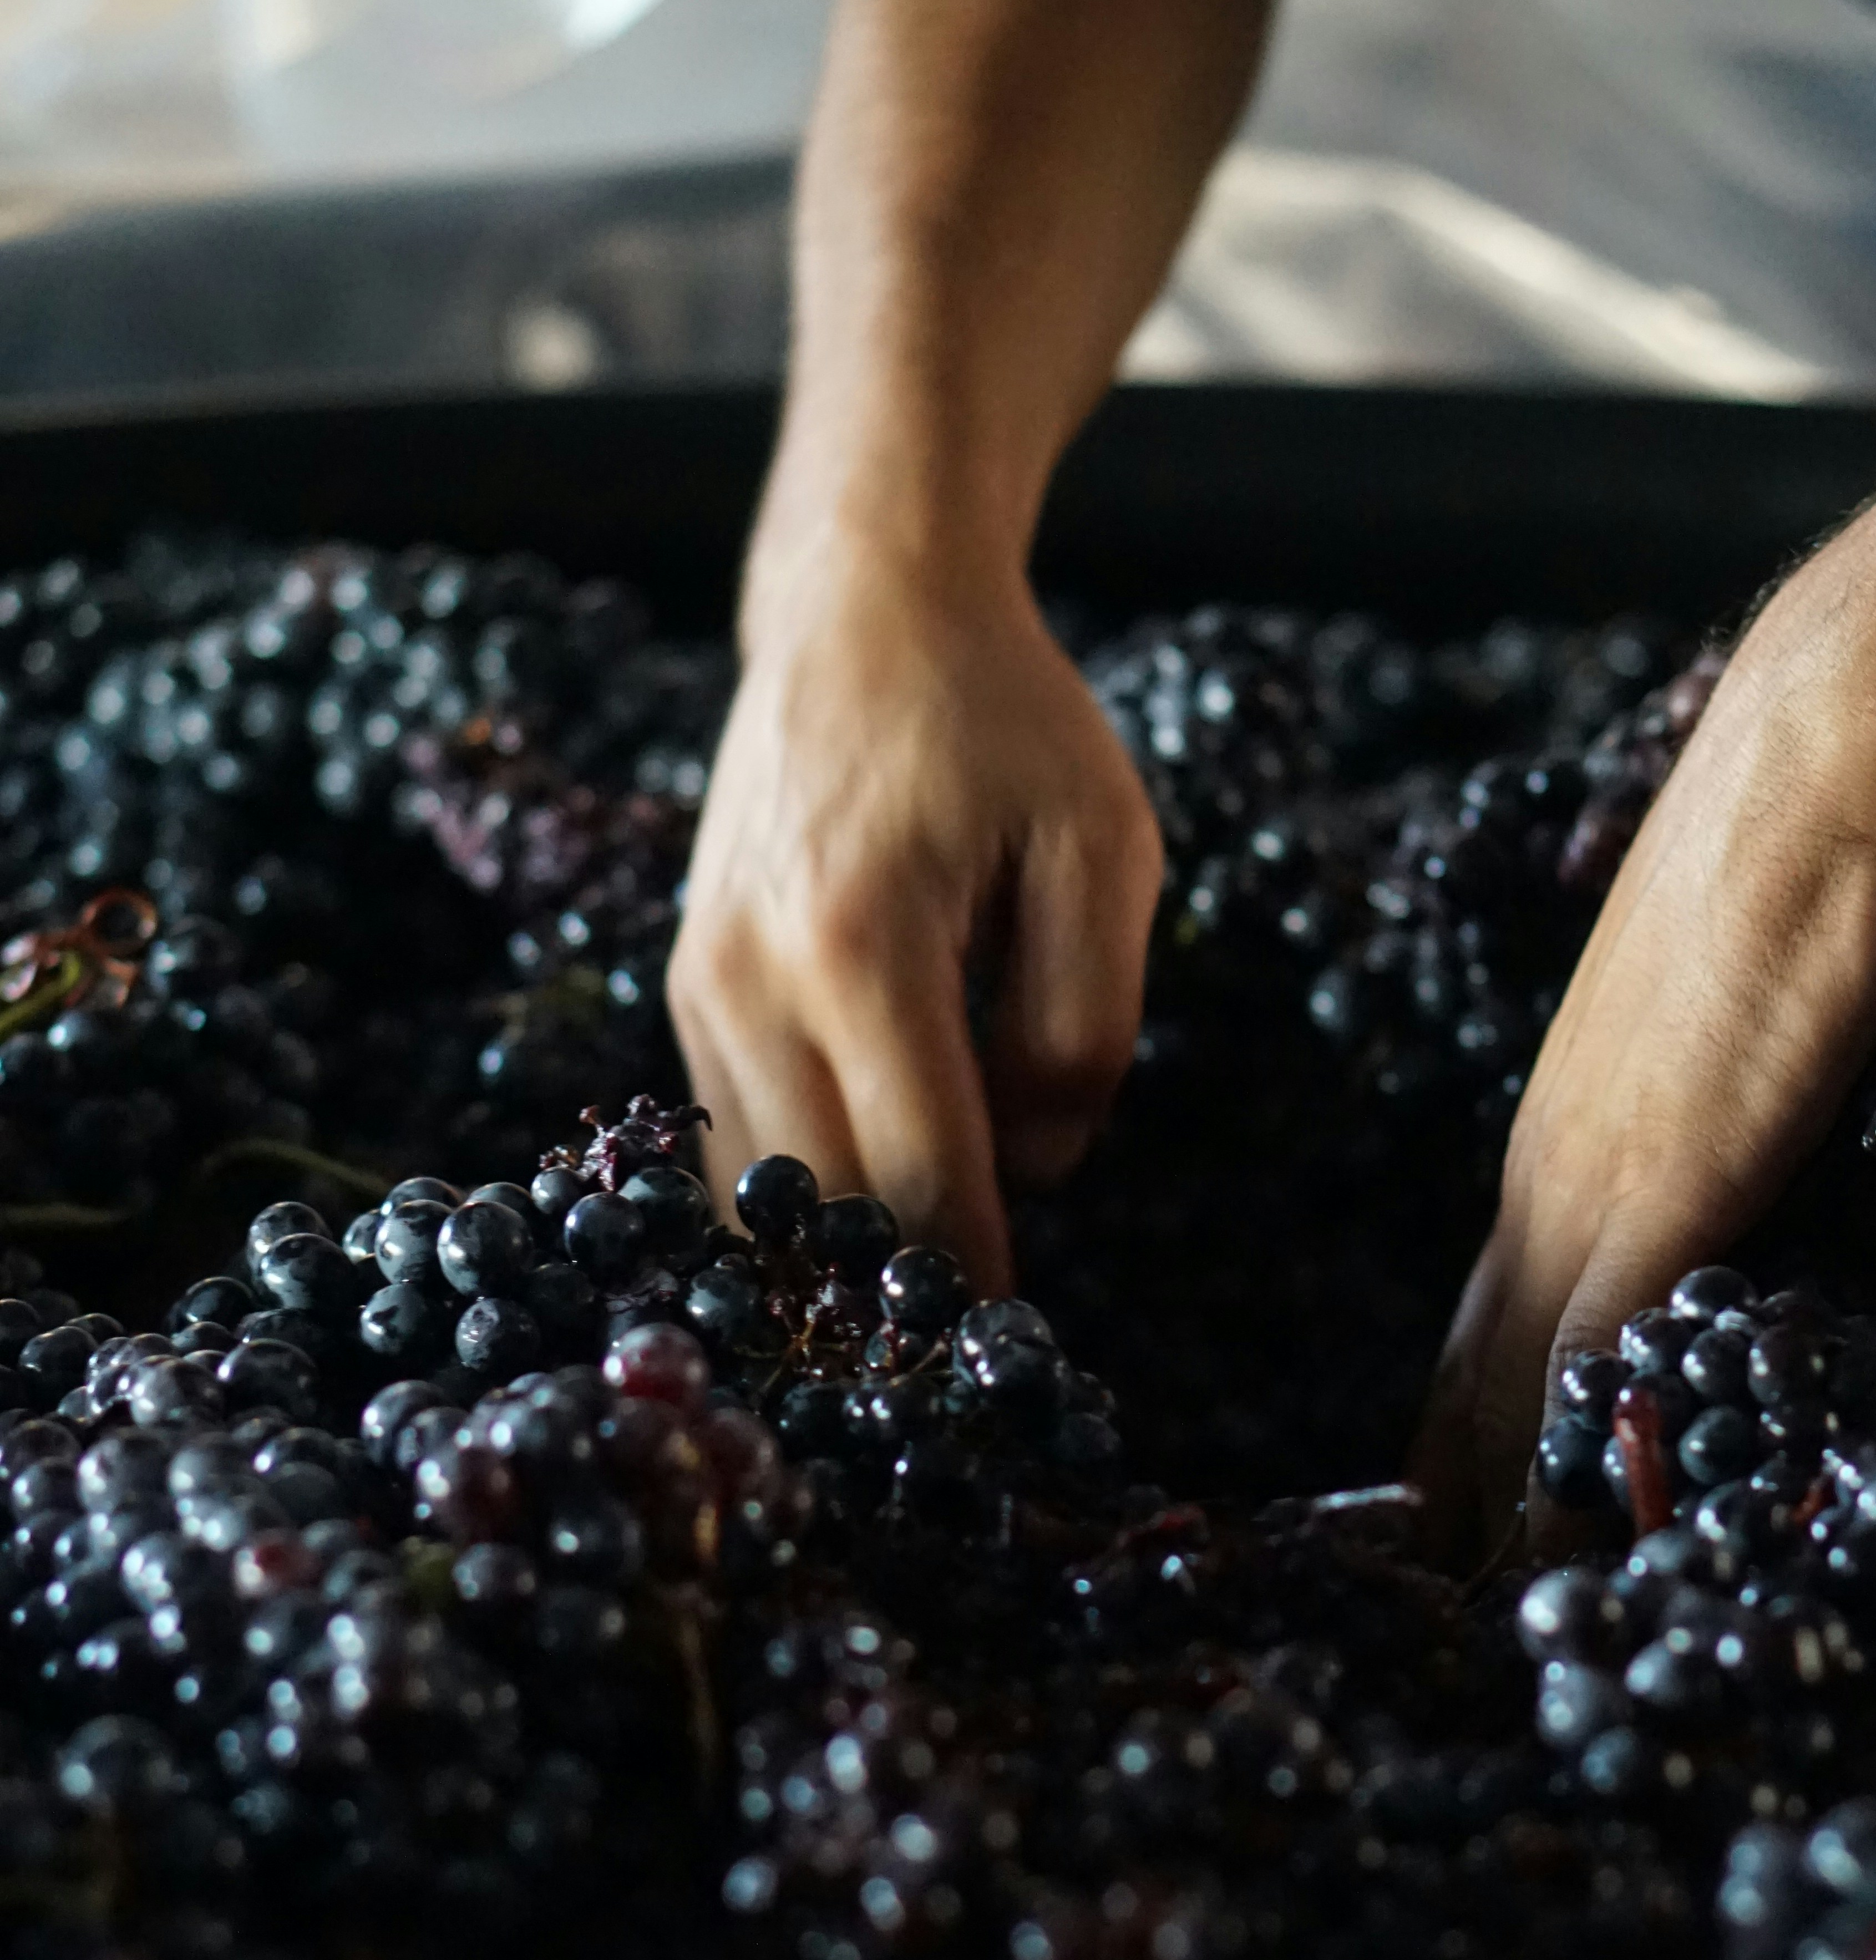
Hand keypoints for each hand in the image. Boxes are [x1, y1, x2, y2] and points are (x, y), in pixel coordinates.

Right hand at [668, 535, 1162, 1292]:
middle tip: (968, 1347)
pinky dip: (793, 1197)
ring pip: (760, 1191)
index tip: (1014, 1344)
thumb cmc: (1003, 727)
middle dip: (902, 1285)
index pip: (924, 1172)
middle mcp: (752, 977)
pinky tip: (859, 1211)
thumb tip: (1036, 1165)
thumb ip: (1085, 1025)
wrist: (860, 612)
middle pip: (830, 1202)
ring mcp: (701, 985)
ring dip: (839, 1252)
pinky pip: (729, 1142)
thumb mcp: (1105, 851)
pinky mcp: (685, 988)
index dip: (977, 1272)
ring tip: (915, 1291)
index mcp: (862, 943)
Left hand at [1416, 412, 1875, 1566]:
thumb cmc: (1790, 870)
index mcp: (1562, 1144)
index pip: (1485, 1323)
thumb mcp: (1728, 1032)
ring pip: (1511, 1389)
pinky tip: (1558, 1550)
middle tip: (1413, 1608)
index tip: (1431, 1525)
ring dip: (1497, 1510)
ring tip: (1466, 1619)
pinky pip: (1592, 1363)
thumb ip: (1710, 1128)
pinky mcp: (1658, 1196)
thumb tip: (1722, 1179)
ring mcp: (1593, 1191)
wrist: (1824, 760)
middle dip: (1449, 1499)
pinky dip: (1570, 1464)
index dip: (1458, 1431)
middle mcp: (1548, 1179)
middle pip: (1472, 1376)